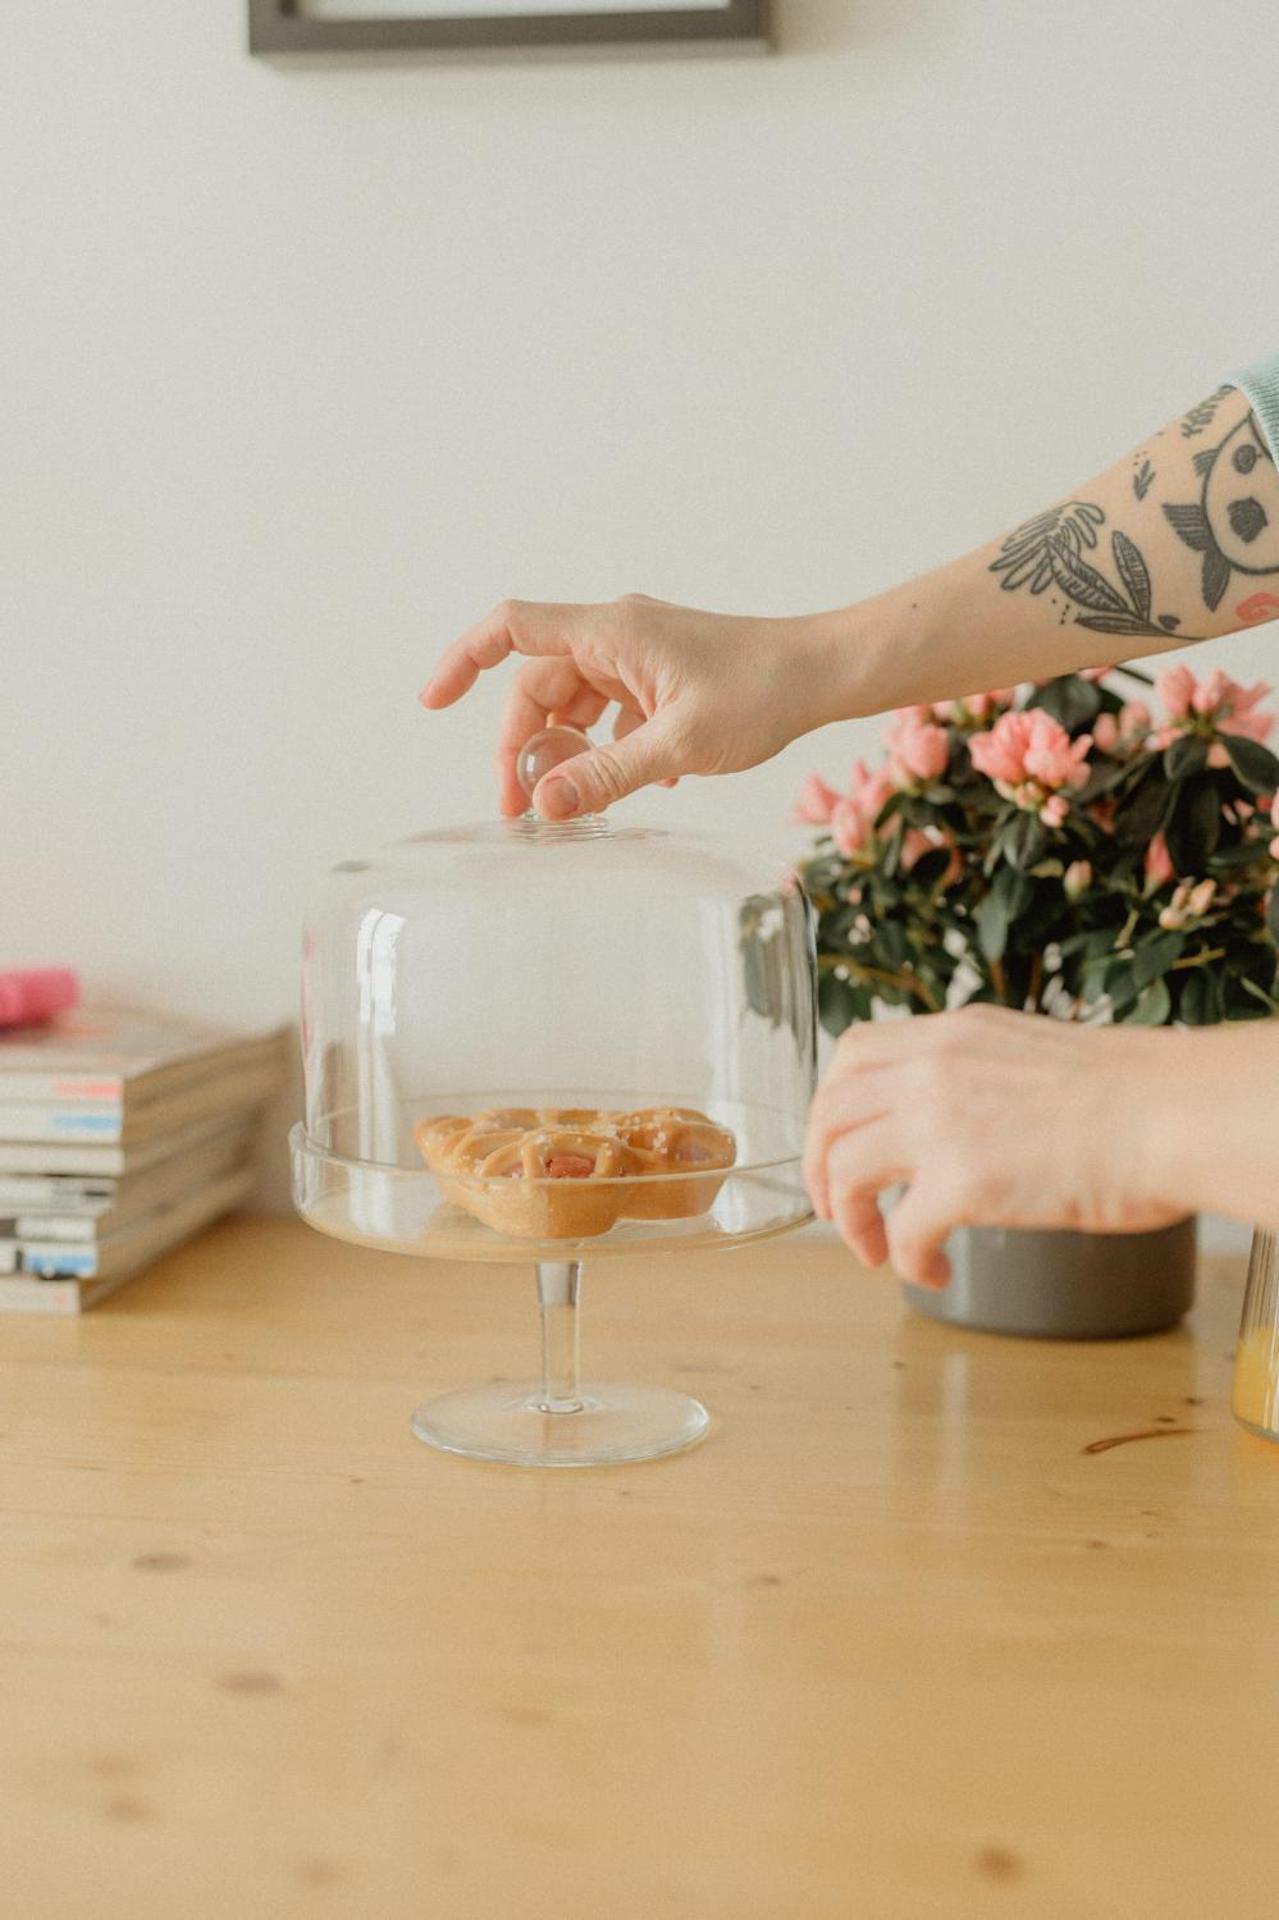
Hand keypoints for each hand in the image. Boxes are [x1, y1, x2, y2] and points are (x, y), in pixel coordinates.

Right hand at [421, 595, 838, 817]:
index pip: (511, 628)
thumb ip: (608, 775)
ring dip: (564, 753)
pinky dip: (604, 749)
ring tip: (569, 808)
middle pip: (537, 685)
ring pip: (573, 704)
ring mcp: (638, 658)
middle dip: (523, 746)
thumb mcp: (679, 744)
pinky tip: (630, 785)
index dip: (462, 660)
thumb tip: (544, 807)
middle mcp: (616, 636)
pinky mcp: (659, 680)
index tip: (432, 703)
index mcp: (610, 632)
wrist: (823, 674)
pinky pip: (609, 714)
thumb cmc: (762, 692)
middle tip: (525, 811)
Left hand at [803, 1005, 1187, 1287]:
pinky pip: (900, 1230)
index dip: (834, 1106)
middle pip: (830, 1110)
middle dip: (820, 1165)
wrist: (1180, 1113)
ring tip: (875, 1249)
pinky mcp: (963, 1179)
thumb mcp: (1035, 1059)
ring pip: (843, 1166)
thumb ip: (983, 1079)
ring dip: (847, 1217)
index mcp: (954, 1034)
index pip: (854, 1053)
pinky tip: (934, 1272)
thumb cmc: (1139, 1096)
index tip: (843, 1142)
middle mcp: (935, 1067)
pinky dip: (904, 1261)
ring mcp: (942, 1121)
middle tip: (838, 1207)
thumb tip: (965, 1125)